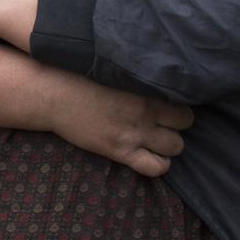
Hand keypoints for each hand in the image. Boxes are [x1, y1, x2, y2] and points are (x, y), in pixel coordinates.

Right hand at [47, 77, 193, 177]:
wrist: (54, 95)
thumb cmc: (79, 76)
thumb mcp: (114, 71)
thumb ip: (138, 77)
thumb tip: (156, 77)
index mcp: (144, 89)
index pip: (183, 100)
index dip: (178, 105)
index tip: (168, 106)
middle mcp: (145, 112)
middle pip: (185, 124)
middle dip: (177, 124)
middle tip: (162, 123)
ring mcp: (134, 134)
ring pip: (176, 147)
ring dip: (168, 145)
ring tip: (155, 140)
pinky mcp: (120, 151)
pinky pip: (155, 167)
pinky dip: (158, 165)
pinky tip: (148, 156)